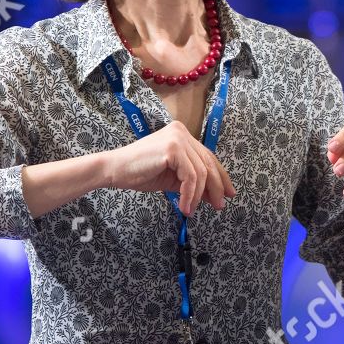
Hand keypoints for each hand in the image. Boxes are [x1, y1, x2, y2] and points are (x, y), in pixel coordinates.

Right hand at [103, 120, 234, 216]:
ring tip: (191, 210)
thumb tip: (215, 195)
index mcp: (182, 135)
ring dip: (199, 196)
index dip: (221, 176)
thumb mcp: (173, 178)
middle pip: (208, 163)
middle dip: (216, 187)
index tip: (229, 194)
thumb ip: (193, 182)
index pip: (208, 157)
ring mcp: (178, 138)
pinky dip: (190, 194)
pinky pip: (190, 177)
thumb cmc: (140, 173)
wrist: (114, 170)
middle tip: (219, 206)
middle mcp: (182, 132)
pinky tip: (185, 206)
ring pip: (200, 173)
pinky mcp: (173, 149)